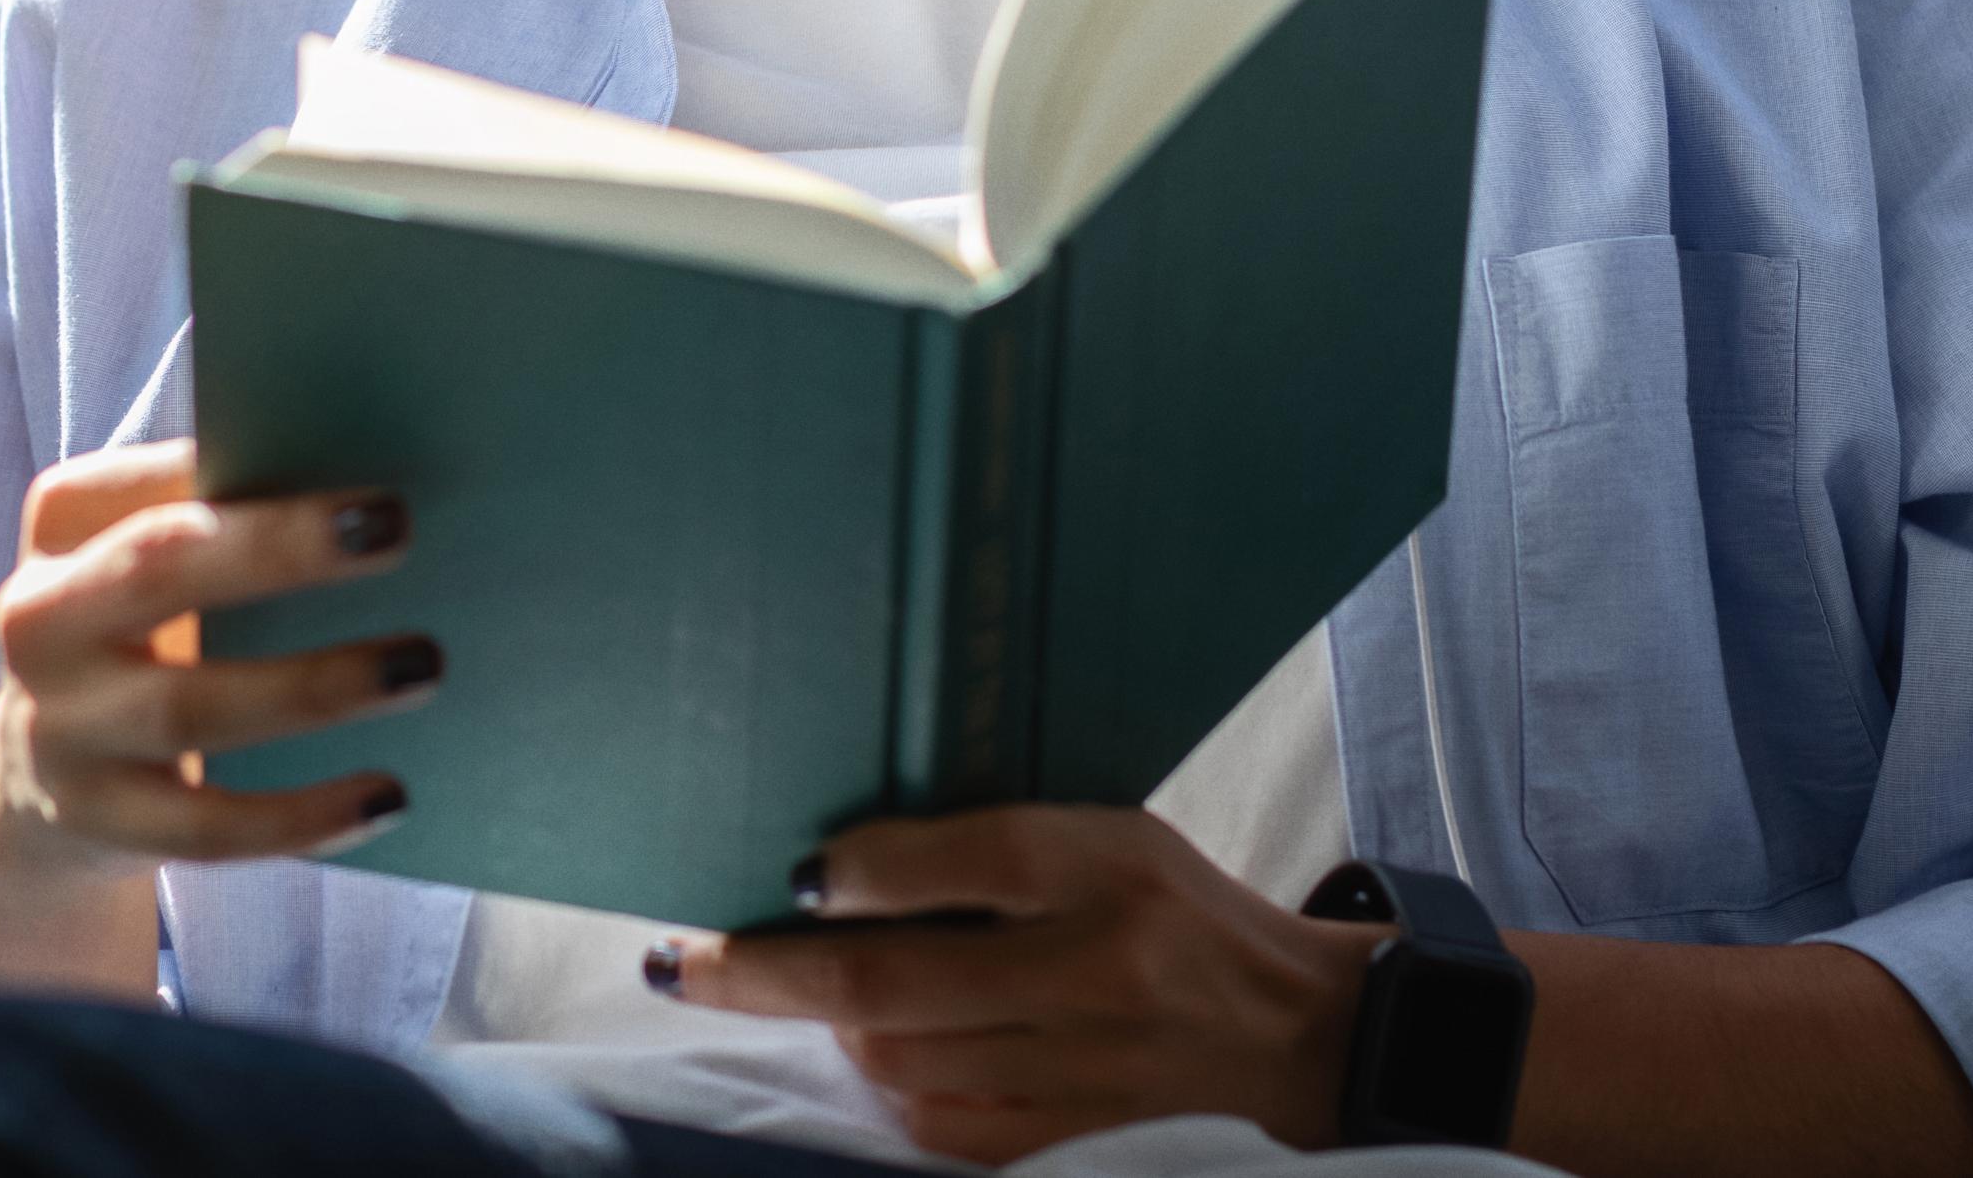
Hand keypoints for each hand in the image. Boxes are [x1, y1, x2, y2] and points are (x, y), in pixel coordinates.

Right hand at [0, 439, 432, 995]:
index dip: (224, 459)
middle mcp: (41, 622)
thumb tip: (380, 485)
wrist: (49, 772)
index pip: (135, 479)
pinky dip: (300, 816)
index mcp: (63, 526)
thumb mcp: (161, 557)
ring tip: (421, 665)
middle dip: (278, 549)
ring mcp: (58, 730)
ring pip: (190, 710)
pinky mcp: (96, 824)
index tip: (329, 447)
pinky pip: (205, 829)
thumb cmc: (153, 624)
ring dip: (315, 687)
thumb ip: (236, 511)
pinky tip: (386, 795)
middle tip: (396, 528)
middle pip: (155, 572)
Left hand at [651, 807, 1376, 1163]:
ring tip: (787, 991)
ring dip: (824, 1028)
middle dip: (769, 974)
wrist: (1288, 1030)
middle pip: (897, 978)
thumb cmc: (1177, 909)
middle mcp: (1096, 969)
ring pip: (899, 1060)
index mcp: (1111, 867)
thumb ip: (989, 842)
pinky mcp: (1067, 1139)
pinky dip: (884, 1089)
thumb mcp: (1106, 833)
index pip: (973, 856)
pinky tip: (865, 1050)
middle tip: (685, 962)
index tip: (781, 872)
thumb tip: (839, 867)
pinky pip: (937, 1124)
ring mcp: (1080, 1069)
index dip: (860, 867)